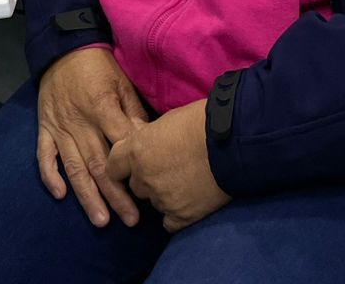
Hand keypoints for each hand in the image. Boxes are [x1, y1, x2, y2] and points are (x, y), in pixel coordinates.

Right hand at [36, 47, 150, 227]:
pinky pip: (44, 155)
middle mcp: (79, 123)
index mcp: (101, 108)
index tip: (149, 188)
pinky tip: (60, 195)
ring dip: (88, 196)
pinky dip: (50, 176)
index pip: (120, 144)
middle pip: (99, 164)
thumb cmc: (99, 66)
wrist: (63, 48)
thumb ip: (133, 112)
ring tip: (101, 220)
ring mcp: (59, 128)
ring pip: (75, 167)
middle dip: (116, 195)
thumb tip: (148, 142)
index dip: (134, 168)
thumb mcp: (122, 82)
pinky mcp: (44, 128)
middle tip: (131, 220)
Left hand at [105, 100, 230, 232]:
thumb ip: (148, 138)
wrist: (232, 142)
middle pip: (136, 186)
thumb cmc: (201, 122)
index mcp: (136, 150)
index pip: (112, 167)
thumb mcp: (166, 121)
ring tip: (186, 182)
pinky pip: (169, 223)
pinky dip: (177, 215)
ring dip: (164, 195)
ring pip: (154, 203)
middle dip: (147, 179)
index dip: (121, 167)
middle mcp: (144, 177)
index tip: (131, 167)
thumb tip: (145, 144)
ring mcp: (162, 198)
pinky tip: (189, 203)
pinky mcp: (181, 215)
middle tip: (169, 170)